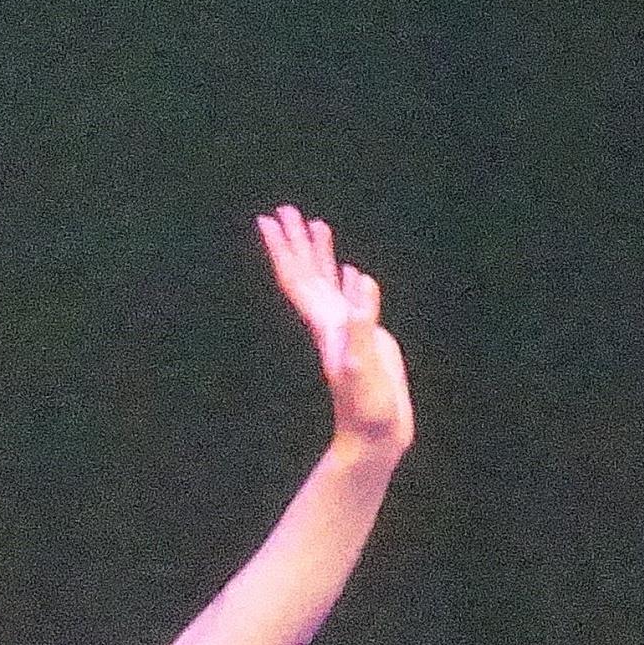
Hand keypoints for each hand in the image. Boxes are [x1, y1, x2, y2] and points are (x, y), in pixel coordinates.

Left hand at [258, 205, 412, 465]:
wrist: (374, 435)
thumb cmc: (366, 406)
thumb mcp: (363, 363)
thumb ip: (361, 321)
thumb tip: (361, 278)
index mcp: (323, 323)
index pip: (297, 278)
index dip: (283, 249)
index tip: (268, 220)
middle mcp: (328, 322)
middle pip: (306, 274)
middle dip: (295, 241)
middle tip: (284, 209)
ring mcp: (345, 329)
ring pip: (326, 283)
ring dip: (318, 254)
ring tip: (314, 223)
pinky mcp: (364, 337)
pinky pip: (349, 299)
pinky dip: (346, 280)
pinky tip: (350, 270)